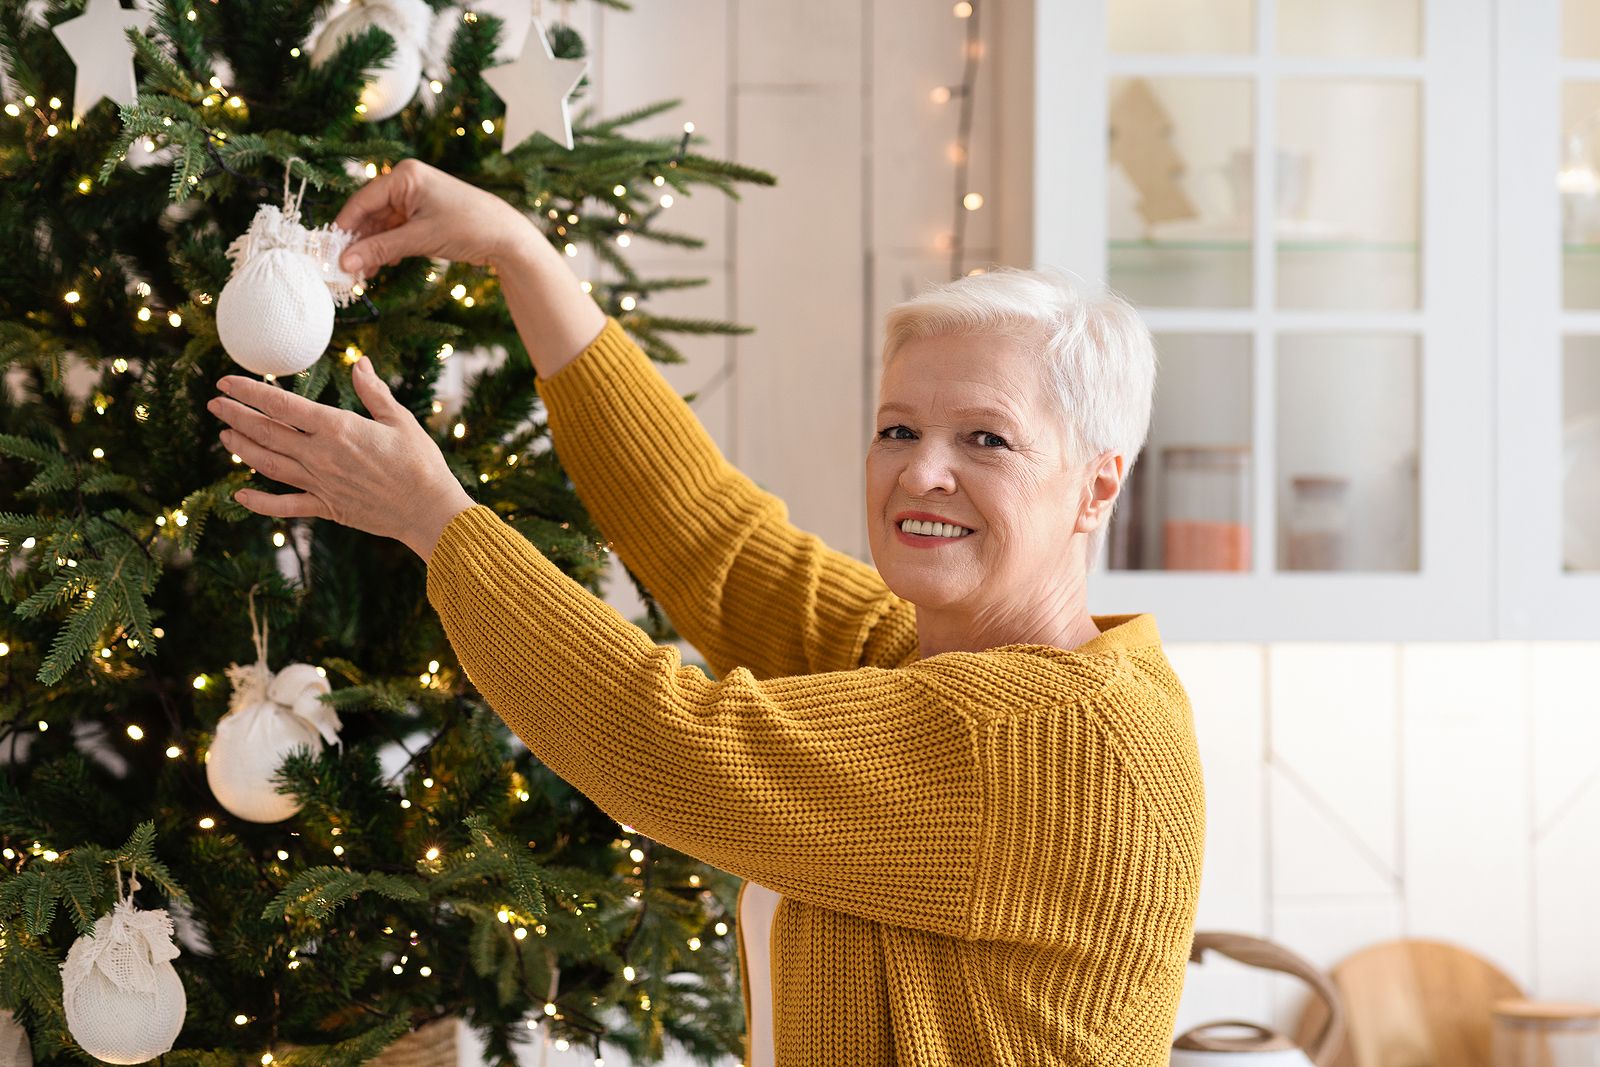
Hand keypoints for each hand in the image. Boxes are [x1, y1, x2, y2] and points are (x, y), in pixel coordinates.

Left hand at [207, 357, 475, 562]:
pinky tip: (239, 494)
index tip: (226, 382)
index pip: (281, 405)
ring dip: (241, 449)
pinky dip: (259, 502)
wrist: (428, 508)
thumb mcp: (399, 419)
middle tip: (215, 405)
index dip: (249, 392)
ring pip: (267, 464)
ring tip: (224, 437)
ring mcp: (319, 483)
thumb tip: (359, 363)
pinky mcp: (326, 507)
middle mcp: (320, 455)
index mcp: (337, 428)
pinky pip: (284, 505)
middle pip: (265, 432)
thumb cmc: (420, 462)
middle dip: (235, 416)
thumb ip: (373, 391)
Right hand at [333, 157, 532, 278]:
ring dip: (374, 249)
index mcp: (404, 176)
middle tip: (347, 270)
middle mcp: (407, 183)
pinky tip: (383, 266)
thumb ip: (381, 249)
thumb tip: (346, 262)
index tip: (332, 252)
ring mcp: (416, 199)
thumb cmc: (467, 228)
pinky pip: (397, 231)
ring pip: (383, 226)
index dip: (346, 227)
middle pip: (370, 214)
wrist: (507, 237)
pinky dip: (389, 248)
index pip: (363, 201)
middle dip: (360, 242)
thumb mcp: (419, 239)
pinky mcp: (423, 215)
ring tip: (364, 275)